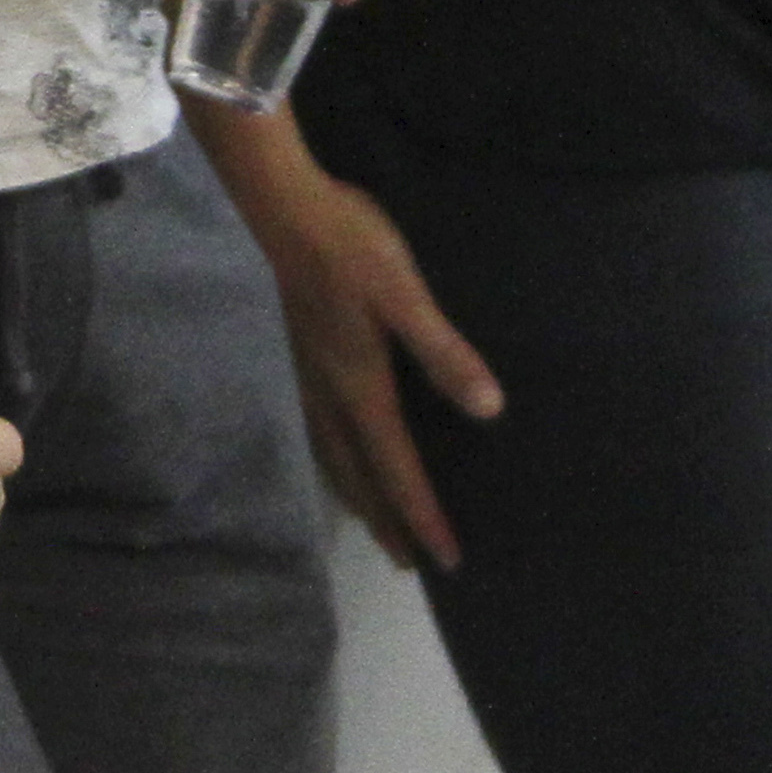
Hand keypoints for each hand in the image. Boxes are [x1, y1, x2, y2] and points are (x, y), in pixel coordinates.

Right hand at [231, 155, 496, 570]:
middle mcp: (330, 395)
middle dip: (386, 522)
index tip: (446, 561)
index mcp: (361, 388)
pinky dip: (336, 464)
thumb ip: (444, 353)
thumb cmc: (349, 247)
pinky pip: (320, 434)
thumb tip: (488, 411)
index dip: (423, 516)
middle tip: (408, 564)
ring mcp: (308, 378)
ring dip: (357, 497)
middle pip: (359, 477)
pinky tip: (338, 453)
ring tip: (372, 524)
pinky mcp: (300, 357)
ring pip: (333, 459)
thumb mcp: (405, 296)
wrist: (283, 208)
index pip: (398, 469)